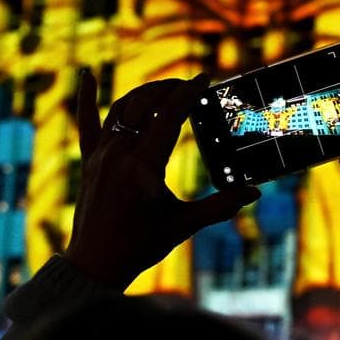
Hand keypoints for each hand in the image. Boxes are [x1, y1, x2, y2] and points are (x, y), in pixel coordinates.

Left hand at [64, 71, 259, 289]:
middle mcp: (119, 154)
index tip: (204, 78)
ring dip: (146, 92)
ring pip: (123, 109)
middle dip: (170, 89)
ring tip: (166, 88)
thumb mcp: (184, 225)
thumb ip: (219, 206)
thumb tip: (253, 192)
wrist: (95, 264)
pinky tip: (88, 75)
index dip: (189, 93)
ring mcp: (101, 155)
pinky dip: (86, 97)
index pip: (170, 116)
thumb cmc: (141, 246)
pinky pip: (86, 122)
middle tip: (190, 85)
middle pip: (147, 105)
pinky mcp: (89, 160)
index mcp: (144, 166)